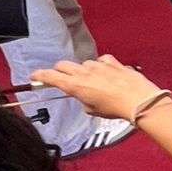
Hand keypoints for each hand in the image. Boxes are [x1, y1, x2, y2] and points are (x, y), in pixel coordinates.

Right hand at [30, 53, 165, 122]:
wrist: (137, 99)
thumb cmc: (116, 108)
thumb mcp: (93, 110)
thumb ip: (84, 101)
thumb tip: (85, 98)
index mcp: (75, 85)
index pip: (50, 76)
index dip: (40, 76)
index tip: (34, 76)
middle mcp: (84, 72)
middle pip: (63, 66)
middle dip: (60, 71)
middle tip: (62, 79)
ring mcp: (98, 65)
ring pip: (83, 64)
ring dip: (84, 71)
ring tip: (93, 83)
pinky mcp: (112, 62)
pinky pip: (101, 61)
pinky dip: (101, 66)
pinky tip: (106, 74)